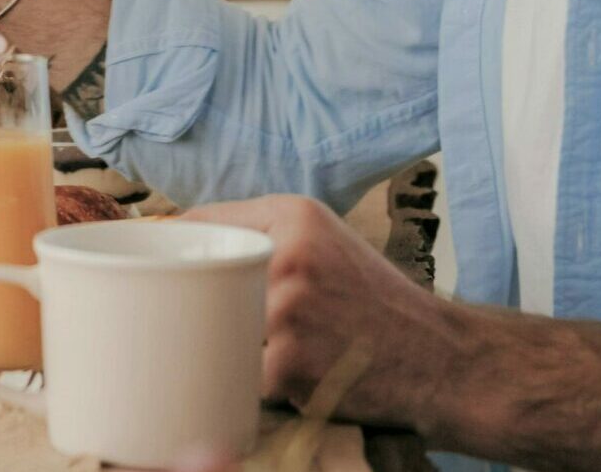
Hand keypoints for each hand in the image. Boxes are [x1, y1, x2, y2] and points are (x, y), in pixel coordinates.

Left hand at [180, 195, 447, 426]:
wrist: (442, 358)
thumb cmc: (377, 303)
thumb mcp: (327, 244)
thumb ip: (264, 237)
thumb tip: (177, 238)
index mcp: (294, 214)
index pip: (201, 223)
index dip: (177, 251)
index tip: (158, 266)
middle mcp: (288, 252)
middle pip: (203, 285)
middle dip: (207, 310)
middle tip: (230, 325)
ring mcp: (288, 308)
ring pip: (222, 334)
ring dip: (242, 350)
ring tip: (294, 351)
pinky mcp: (289, 361)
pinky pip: (245, 377)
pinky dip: (267, 385)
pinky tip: (307, 378)